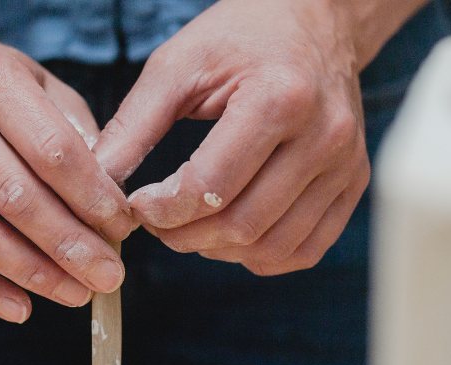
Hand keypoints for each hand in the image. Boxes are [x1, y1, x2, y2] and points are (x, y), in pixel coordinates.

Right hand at [0, 0, 135, 323]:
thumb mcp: (40, 82)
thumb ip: (77, 135)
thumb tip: (112, 206)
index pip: (52, 151)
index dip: (92, 197)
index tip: (123, 228)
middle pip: (14, 197)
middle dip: (69, 246)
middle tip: (109, 276)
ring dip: (31, 273)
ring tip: (74, 293)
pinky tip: (20, 306)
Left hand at [94, 0, 420, 274]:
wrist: (313, 21)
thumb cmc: (239, 37)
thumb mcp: (177, 65)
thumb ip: (134, 124)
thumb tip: (96, 181)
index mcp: (279, 98)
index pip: (210, 186)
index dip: (163, 210)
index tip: (137, 205)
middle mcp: (323, 136)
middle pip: (243, 224)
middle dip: (185, 236)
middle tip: (157, 224)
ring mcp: (345, 164)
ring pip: (273, 247)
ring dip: (219, 251)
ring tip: (189, 227)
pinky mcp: (354, 183)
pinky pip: (305, 249)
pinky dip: (260, 255)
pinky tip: (231, 234)